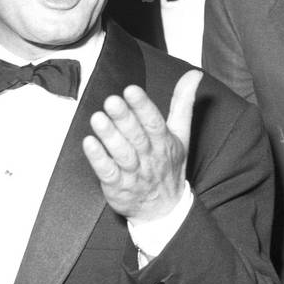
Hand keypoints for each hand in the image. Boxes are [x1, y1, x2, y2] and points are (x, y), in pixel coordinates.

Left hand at [83, 70, 201, 220]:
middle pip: (137, 137)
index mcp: (165, 142)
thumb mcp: (182, 134)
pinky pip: (108, 173)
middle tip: (111, 101)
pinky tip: (89, 144)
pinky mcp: (118, 187)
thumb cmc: (169, 166)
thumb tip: (194, 74)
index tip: (131, 90)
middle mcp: (150, 157)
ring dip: (109, 136)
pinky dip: (99, 159)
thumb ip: (183, 103)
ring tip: (97, 118)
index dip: (143, 106)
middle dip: (124, 118)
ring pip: (122, 154)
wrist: (164, 210)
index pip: (155, 122)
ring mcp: (134, 174)